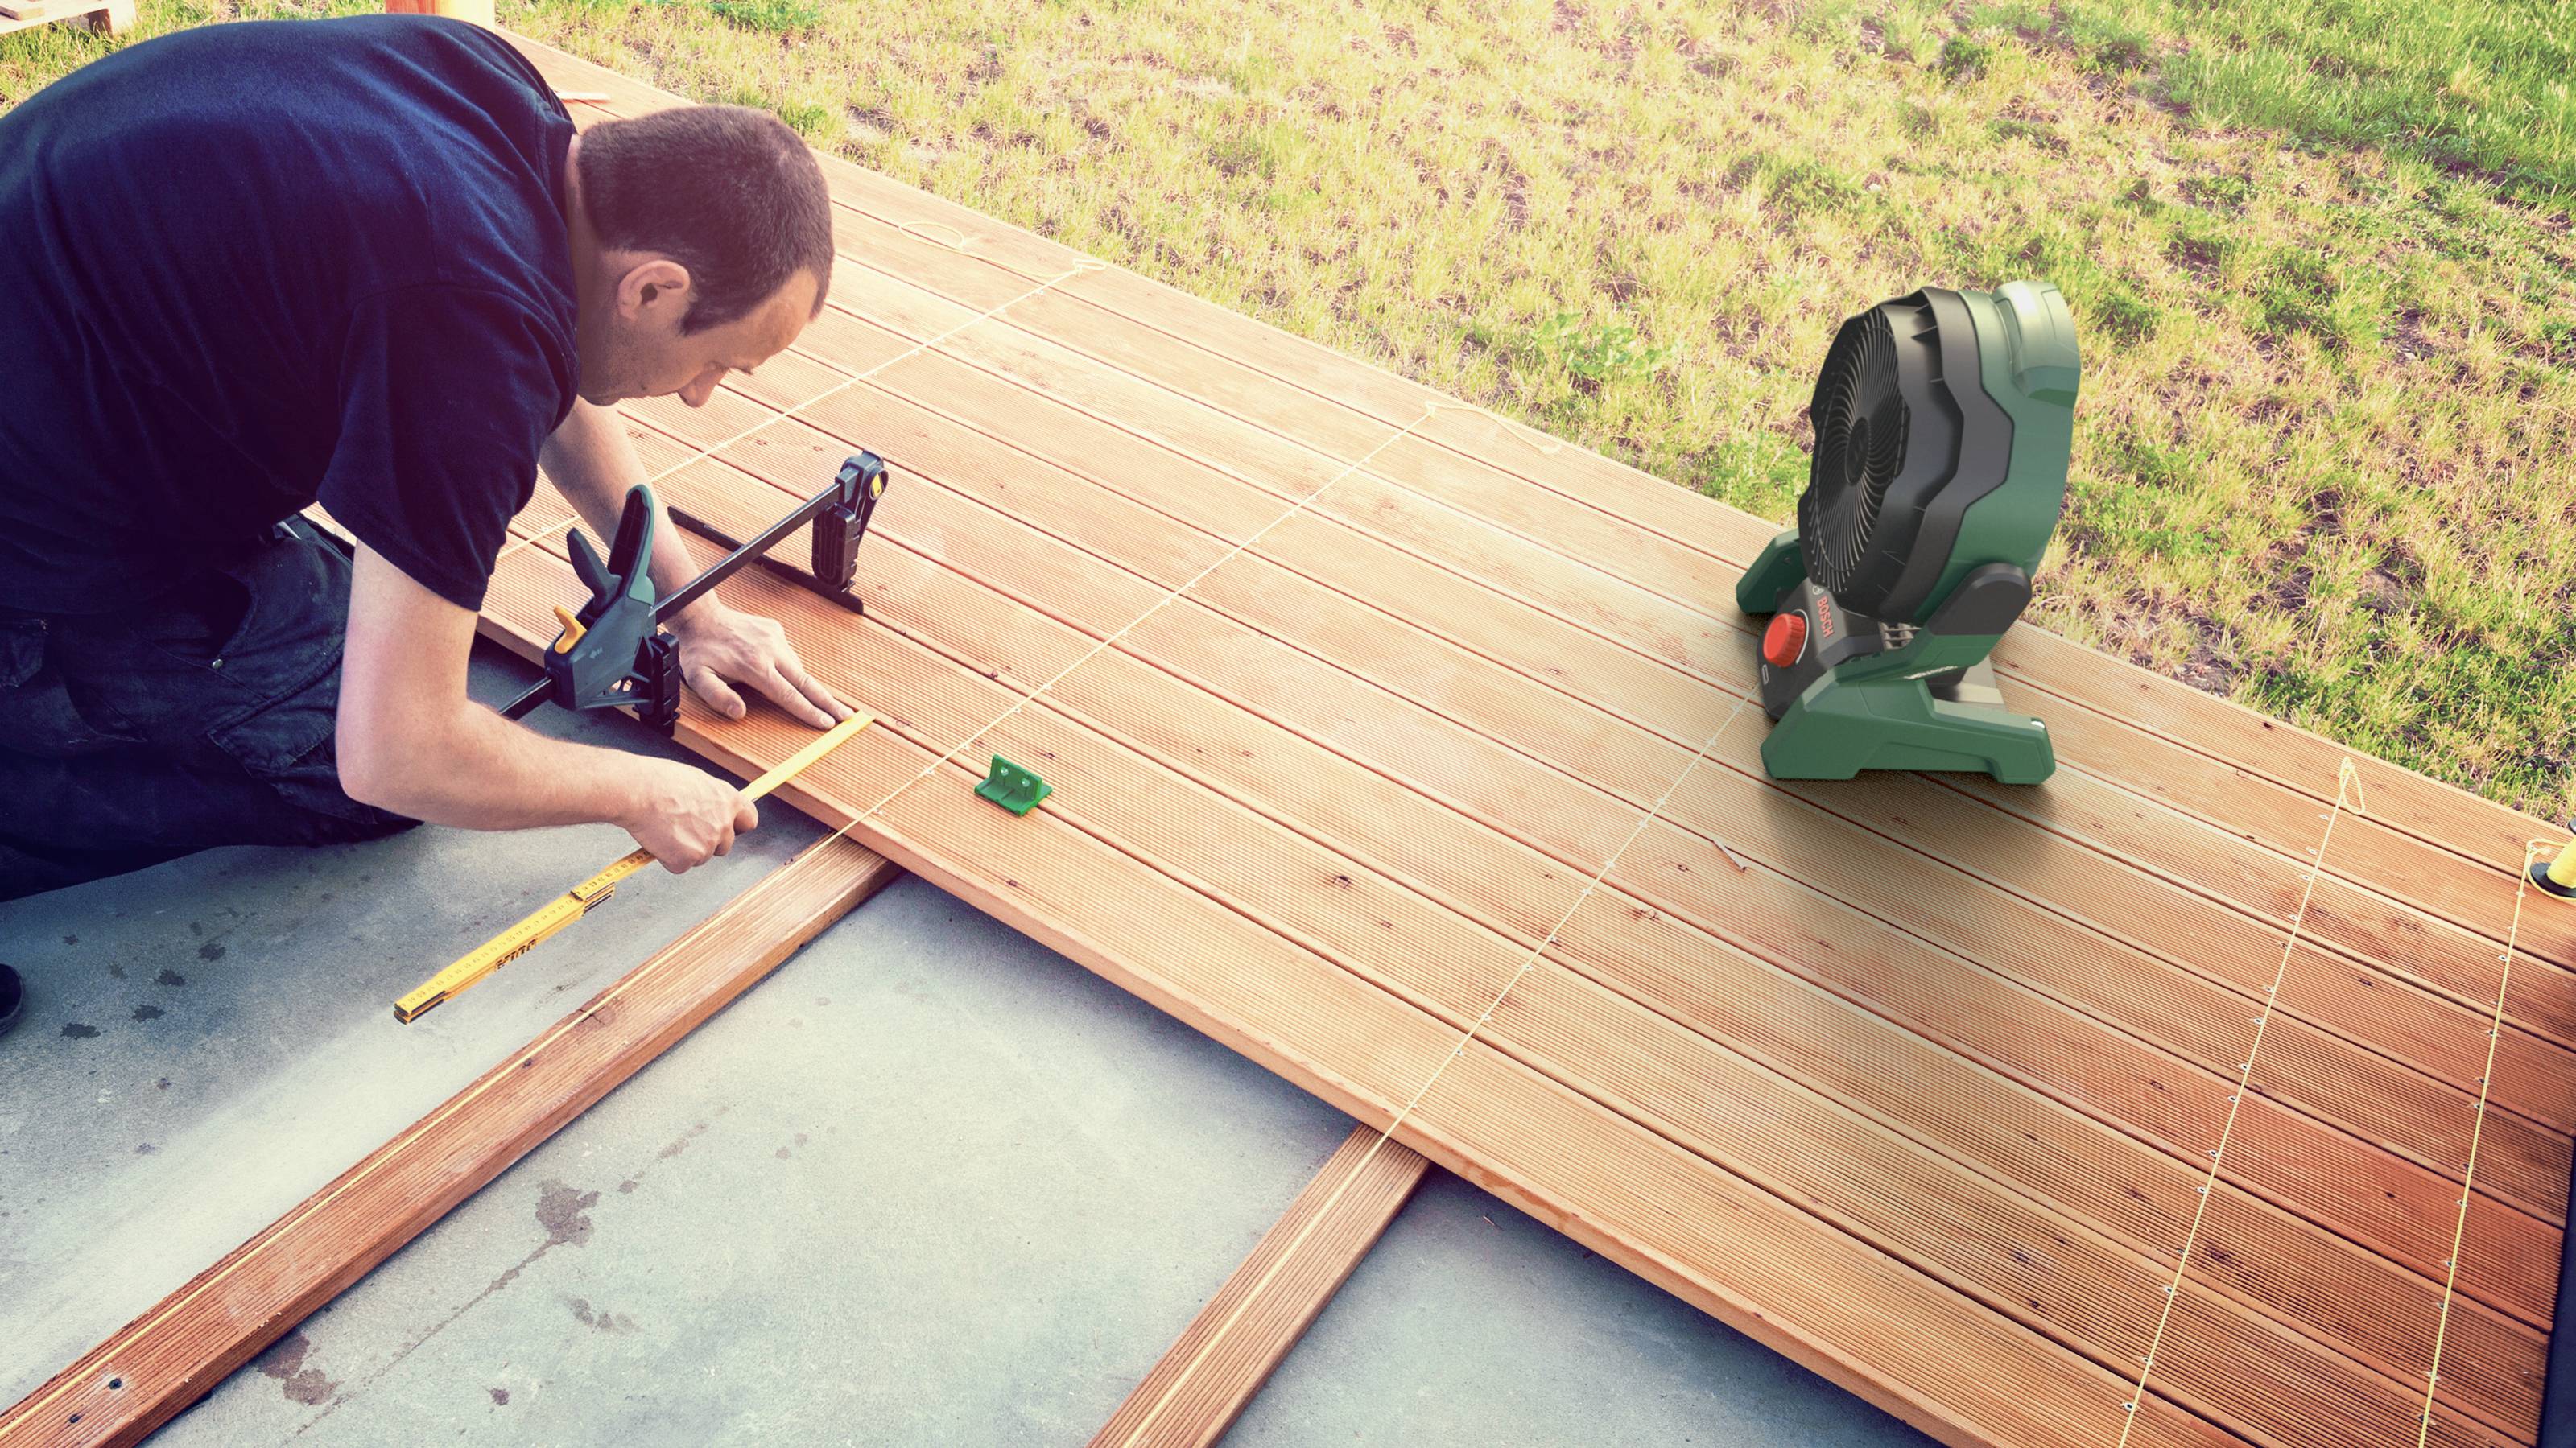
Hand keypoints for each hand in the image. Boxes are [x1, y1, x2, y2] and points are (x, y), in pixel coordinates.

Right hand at [619, 758, 757, 872]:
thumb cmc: (658, 781)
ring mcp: (707, 844)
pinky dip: (667, 858)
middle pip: (724, 845)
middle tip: (683, 830)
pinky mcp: (688, 859)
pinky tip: (658, 839)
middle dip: (706, 842)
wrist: (637, 791)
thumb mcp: (695, 781)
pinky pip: (679, 865)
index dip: (736, 826)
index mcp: (728, 800)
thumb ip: (710, 799)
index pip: (748, 820)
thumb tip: (709, 808)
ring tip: (665, 828)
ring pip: (700, 857)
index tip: (728, 828)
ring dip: (685, 849)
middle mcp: (723, 824)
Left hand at [665, 601, 849, 728]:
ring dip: (809, 686)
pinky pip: (789, 654)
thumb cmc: (699, 651)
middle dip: (828, 701)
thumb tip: (740, 713)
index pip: (789, 695)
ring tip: (822, 701)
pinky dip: (792, 668)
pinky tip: (787, 675)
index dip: (809, 711)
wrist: (702, 617)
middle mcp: (771, 652)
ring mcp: (775, 639)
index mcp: (755, 667)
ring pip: (799, 668)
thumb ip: (718, 697)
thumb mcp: (698, 679)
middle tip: (847, 715)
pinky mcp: (776, 630)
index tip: (827, 723)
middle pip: (807, 682)